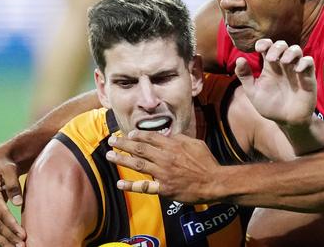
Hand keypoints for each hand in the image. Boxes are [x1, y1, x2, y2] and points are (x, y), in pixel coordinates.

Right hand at [0, 147, 25, 245]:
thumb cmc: (5, 166)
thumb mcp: (10, 170)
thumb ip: (13, 185)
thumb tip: (18, 202)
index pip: (1, 213)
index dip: (11, 225)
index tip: (23, 234)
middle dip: (9, 236)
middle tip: (23, 245)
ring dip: (4, 241)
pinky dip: (0, 239)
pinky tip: (10, 245)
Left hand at [106, 131, 222, 203]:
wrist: (214, 182)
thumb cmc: (206, 162)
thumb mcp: (195, 143)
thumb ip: (180, 138)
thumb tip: (169, 135)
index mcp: (173, 145)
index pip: (150, 137)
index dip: (137, 135)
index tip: (128, 134)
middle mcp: (165, 158)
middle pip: (140, 148)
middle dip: (123, 144)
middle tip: (111, 140)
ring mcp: (163, 173)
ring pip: (138, 164)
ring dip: (121, 159)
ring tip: (109, 155)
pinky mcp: (164, 188)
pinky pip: (145, 187)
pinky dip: (131, 186)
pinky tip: (120, 184)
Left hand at [235, 39, 316, 125]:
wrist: (287, 121)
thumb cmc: (270, 106)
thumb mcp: (253, 93)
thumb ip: (245, 77)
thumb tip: (239, 59)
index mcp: (269, 66)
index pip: (267, 46)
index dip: (263, 43)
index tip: (259, 49)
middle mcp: (283, 65)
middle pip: (281, 45)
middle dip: (276, 48)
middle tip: (271, 59)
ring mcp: (295, 69)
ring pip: (296, 50)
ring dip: (290, 52)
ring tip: (284, 61)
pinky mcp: (307, 77)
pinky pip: (309, 62)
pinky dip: (304, 62)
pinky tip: (297, 70)